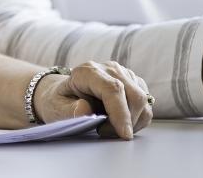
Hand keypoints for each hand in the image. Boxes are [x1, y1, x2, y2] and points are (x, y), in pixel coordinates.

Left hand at [34, 60, 152, 139]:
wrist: (66, 94)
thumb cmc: (60, 102)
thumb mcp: (56, 108)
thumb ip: (69, 110)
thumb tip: (86, 110)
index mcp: (87, 71)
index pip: (113, 89)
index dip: (121, 113)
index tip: (124, 134)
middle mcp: (109, 68)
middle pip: (134, 96)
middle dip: (127, 122)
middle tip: (106, 132)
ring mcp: (125, 74)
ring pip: (144, 102)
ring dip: (132, 122)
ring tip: (109, 127)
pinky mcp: (135, 83)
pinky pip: (146, 105)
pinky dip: (137, 120)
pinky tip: (118, 122)